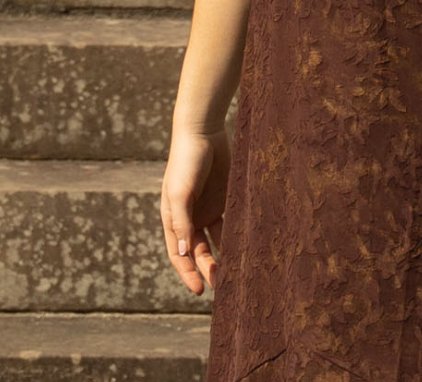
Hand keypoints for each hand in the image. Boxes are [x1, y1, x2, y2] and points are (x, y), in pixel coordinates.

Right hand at [160, 129, 230, 294]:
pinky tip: (248, 249)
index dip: (187, 273)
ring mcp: (207, 209)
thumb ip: (182, 222)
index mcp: (173, 219)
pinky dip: (237, 237)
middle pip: (198, 251)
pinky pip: (231, 224)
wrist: (204, 132)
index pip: (178, 254)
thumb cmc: (186, 161)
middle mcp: (190, 218)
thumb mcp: (180, 192)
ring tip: (236, 274)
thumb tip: (183, 253)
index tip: (199, 290)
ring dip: (223, 257)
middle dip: (208, 269)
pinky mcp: (224, 200)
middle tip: (222, 286)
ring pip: (216, 241)